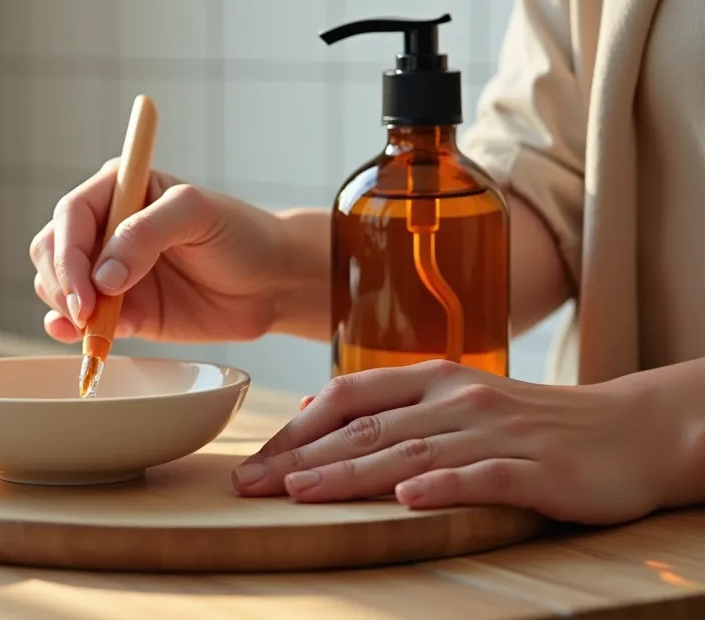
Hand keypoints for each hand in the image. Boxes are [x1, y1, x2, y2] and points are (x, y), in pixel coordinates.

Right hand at [28, 158, 325, 343]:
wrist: (272, 284)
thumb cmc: (242, 236)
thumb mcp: (199, 215)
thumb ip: (149, 233)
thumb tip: (103, 277)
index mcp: (121, 190)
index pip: (71, 216)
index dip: (68, 254)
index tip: (85, 291)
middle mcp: (106, 228)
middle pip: (52, 251)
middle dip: (61, 283)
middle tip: (87, 314)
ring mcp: (109, 271)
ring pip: (56, 286)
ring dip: (65, 309)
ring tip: (94, 328)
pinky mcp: (119, 309)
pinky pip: (78, 319)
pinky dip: (69, 330)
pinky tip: (78, 339)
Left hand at [232, 360, 682, 524]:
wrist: (629, 430)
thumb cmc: (530, 421)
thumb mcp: (456, 400)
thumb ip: (392, 406)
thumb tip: (315, 414)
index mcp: (433, 379)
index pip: (348, 398)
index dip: (296, 430)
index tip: (253, 461)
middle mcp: (457, 399)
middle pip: (366, 429)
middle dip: (301, 460)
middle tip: (249, 485)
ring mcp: (495, 432)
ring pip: (410, 452)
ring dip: (350, 473)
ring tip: (300, 493)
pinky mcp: (536, 468)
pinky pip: (484, 476)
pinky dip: (445, 485)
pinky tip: (409, 498)